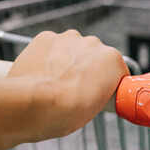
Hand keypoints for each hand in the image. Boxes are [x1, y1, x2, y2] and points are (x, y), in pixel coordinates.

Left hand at [8, 30, 127, 140]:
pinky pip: (50, 46)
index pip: (115, 68)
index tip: (98, 90)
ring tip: (55, 82)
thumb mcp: (96, 109)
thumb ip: (99, 92)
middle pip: (93, 55)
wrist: (34, 105)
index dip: (106, 81)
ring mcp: (69, 39)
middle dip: (85, 68)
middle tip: (74, 88)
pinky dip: (47, 56)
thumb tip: (90, 94)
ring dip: (66, 60)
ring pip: (71, 48)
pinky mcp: (46, 38)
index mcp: (112, 60)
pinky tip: (42, 73)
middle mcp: (93, 44)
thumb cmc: (65, 112)